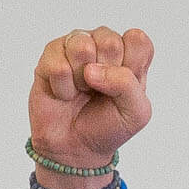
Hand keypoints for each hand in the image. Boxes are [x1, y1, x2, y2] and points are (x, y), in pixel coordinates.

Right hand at [30, 26, 155, 172]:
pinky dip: (63, 89)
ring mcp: (75, 46)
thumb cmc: (107, 126)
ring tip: (81, 91)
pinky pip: (58, 65)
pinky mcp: (50, 55)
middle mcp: (102, 44)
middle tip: (99, 91)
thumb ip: (127, 84)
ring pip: (81, 46)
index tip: (123, 89)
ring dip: (82, 80)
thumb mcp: (135, 113)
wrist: (75, 148)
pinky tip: (65, 94)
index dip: (131, 67)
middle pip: (109, 41)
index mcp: (130, 53)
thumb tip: (91, 70)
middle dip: (106, 74)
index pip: (137, 39)